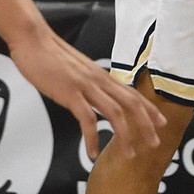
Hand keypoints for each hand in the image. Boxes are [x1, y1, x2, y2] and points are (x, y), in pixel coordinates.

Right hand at [8, 27, 164, 160]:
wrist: (33, 39)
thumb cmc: (49, 54)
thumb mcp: (75, 70)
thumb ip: (85, 82)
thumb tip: (89, 96)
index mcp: (100, 75)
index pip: (131, 93)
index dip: (148, 108)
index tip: (161, 122)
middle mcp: (98, 80)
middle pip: (131, 103)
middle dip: (146, 124)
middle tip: (156, 143)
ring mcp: (86, 86)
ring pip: (115, 113)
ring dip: (125, 136)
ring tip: (129, 155)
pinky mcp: (70, 93)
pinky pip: (87, 119)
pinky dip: (92, 139)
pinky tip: (92, 153)